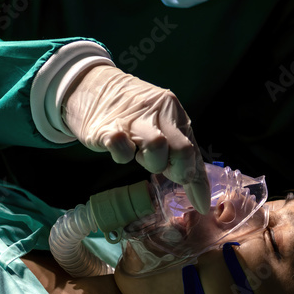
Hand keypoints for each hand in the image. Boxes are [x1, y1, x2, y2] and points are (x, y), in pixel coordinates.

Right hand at [62, 65, 210, 211]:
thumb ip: (180, 156)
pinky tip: (118, 148)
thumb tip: (201, 200)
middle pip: (183, 149)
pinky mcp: (107, 127)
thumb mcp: (161, 127)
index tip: (200, 206)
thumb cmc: (131, 115)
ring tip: (138, 155)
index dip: (197, 182)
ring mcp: (133, 119)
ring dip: (150, 161)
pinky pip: (121, 147)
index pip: (194, 151)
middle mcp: (158, 112)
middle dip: (176, 170)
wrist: (92, 87)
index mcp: (174, 113)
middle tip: (163, 172)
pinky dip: (122, 156)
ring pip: (157, 146)